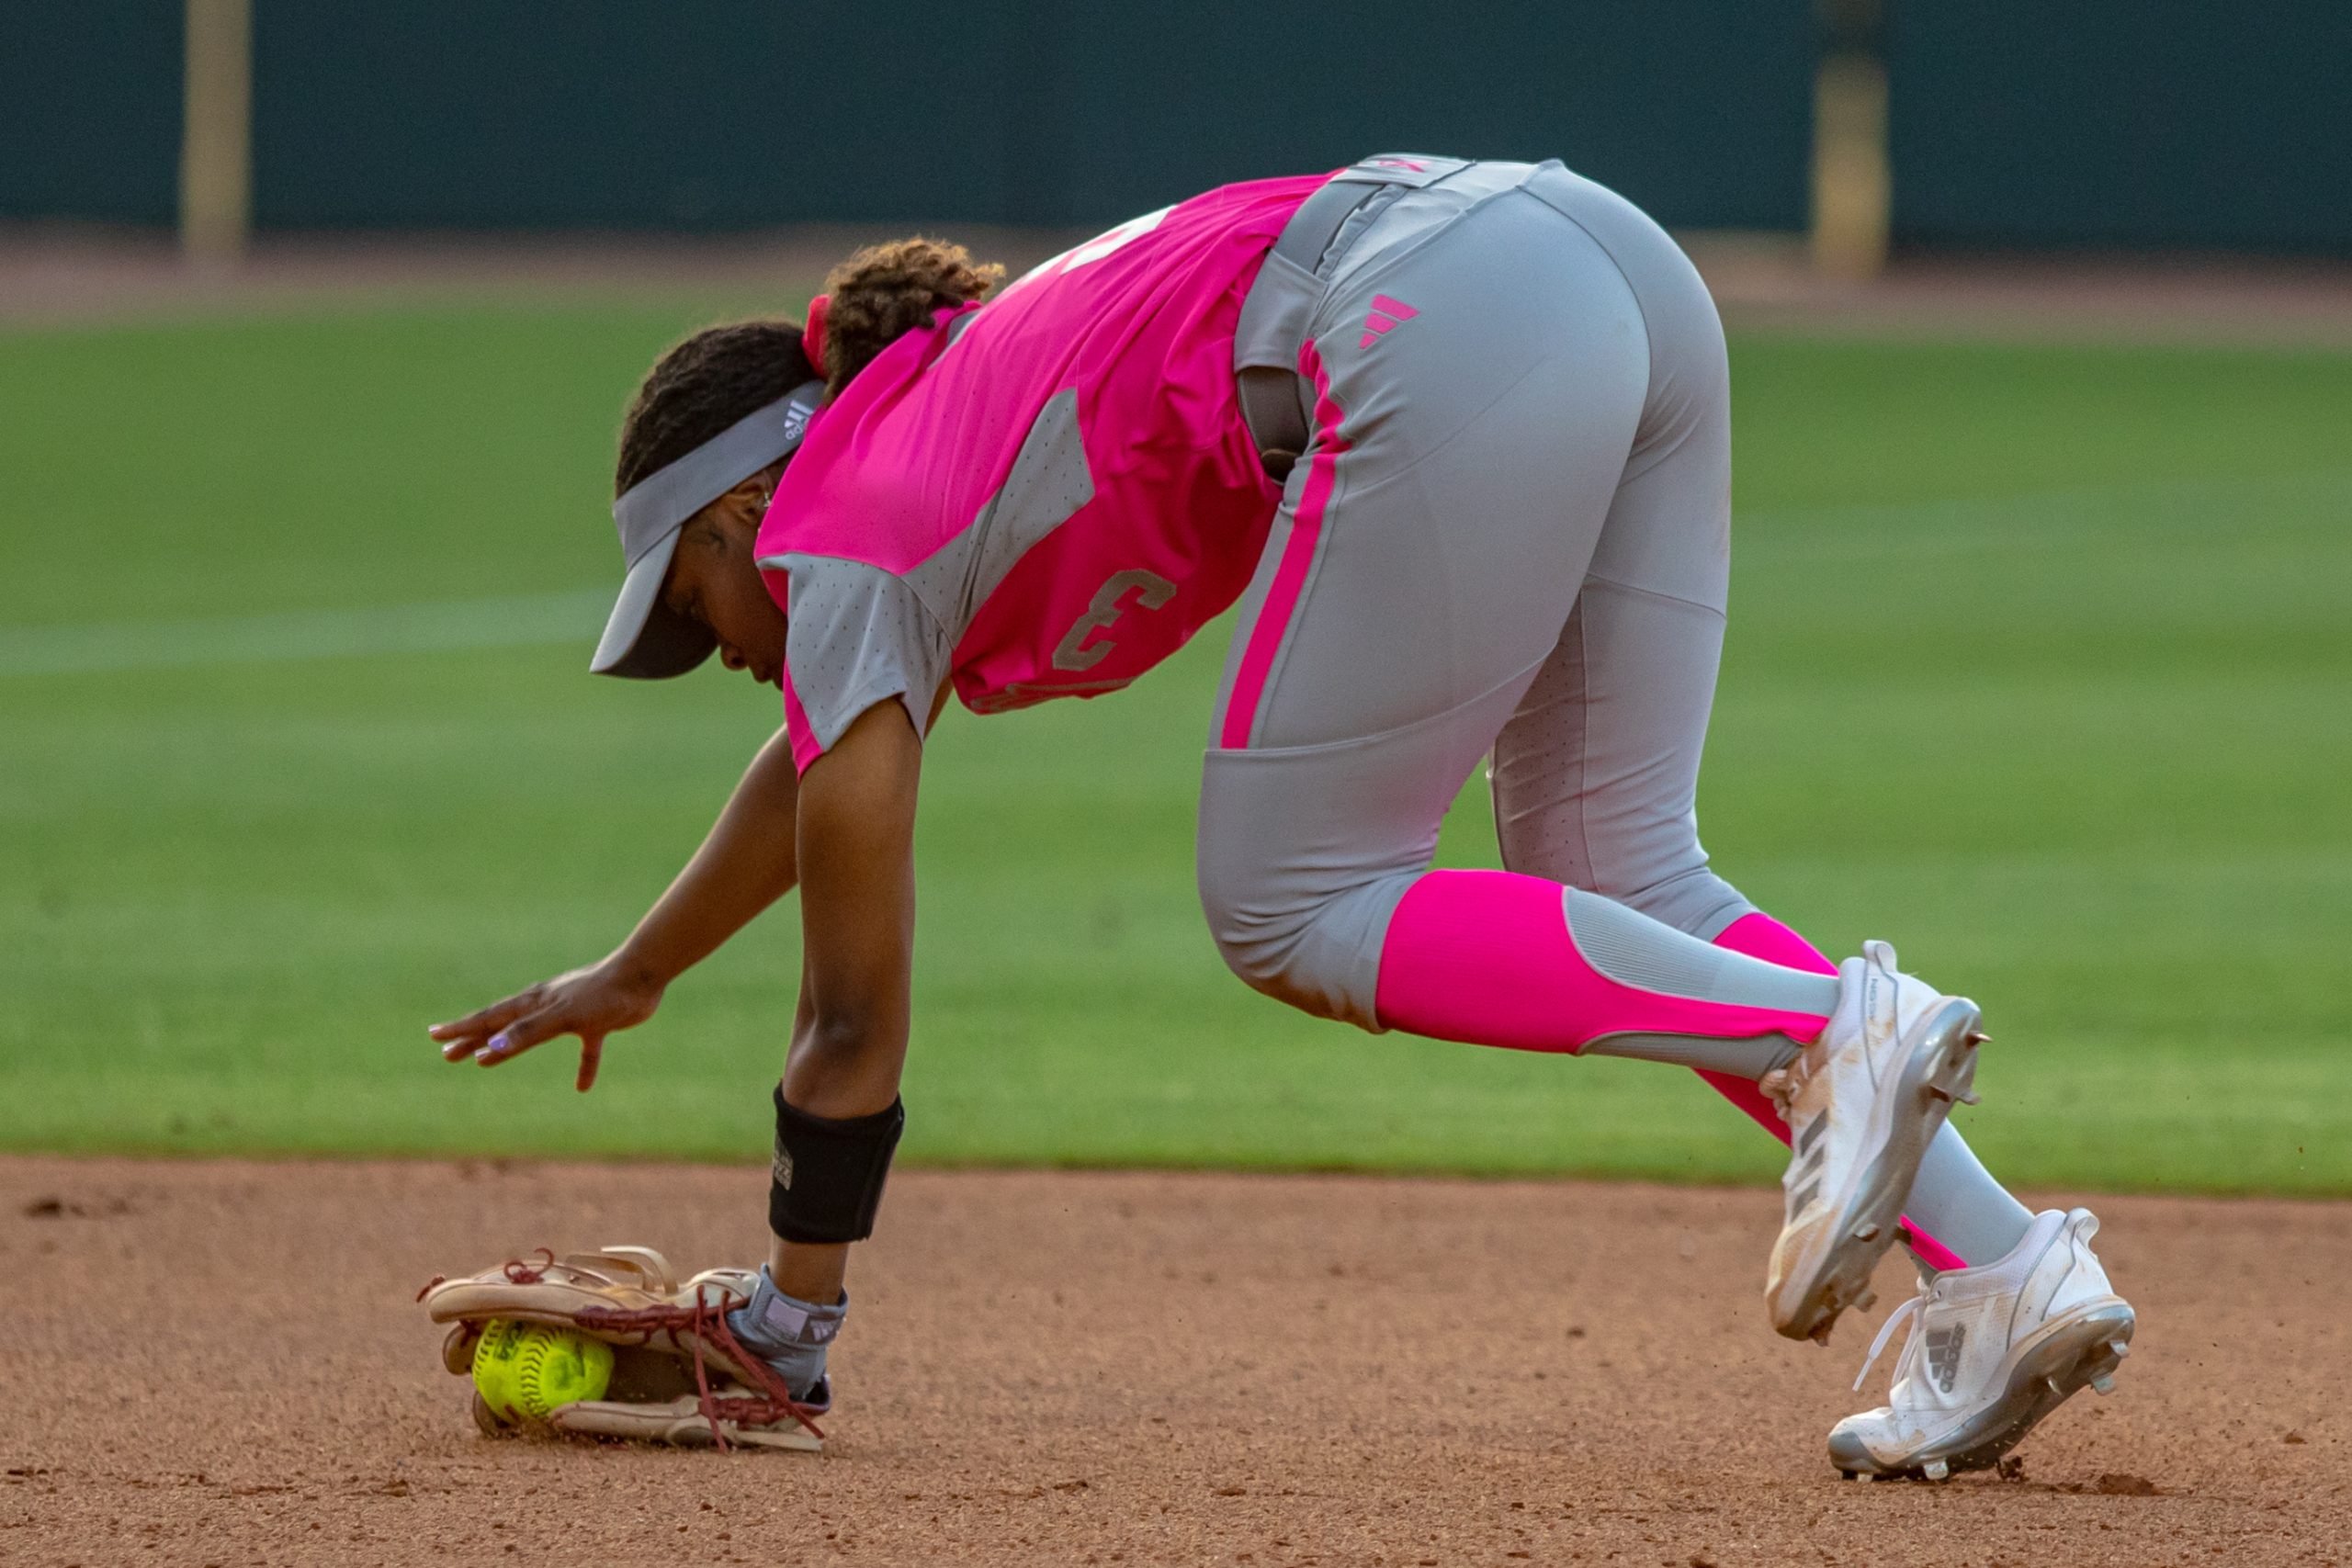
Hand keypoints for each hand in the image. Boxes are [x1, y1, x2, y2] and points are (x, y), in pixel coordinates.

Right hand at [428, 956, 664, 1092]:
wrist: (643, 977)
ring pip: (532, 1036)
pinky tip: (582, 1087)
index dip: (462, 1029)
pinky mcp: (598, 1023)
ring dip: (509, 1049)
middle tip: (447, 1054)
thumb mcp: (562, 1017)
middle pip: (503, 1026)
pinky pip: (587, 1050)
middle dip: (473, 1041)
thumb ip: (527, 1033)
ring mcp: (571, 1013)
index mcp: (534, 1002)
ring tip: (485, 1062)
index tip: (435, 1036)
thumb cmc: (602, 993)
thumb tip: (489, 1050)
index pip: (490, 1018)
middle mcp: (547, 1006)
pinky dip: (583, 1066)